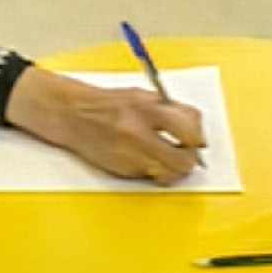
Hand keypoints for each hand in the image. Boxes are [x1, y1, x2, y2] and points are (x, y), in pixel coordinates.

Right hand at [7, 68, 204, 181]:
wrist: (73, 114)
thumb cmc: (109, 104)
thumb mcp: (143, 96)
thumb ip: (171, 110)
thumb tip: (196, 130)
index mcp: (147, 108)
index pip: (189, 129)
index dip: (198, 138)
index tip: (198, 141)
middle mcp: (138, 133)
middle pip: (181, 159)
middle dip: (189, 160)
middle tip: (187, 155)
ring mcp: (129, 154)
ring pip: (167, 174)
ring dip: (173, 170)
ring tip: (169, 159)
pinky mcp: (121, 169)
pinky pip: (148, 176)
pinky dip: (152, 170)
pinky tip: (146, 158)